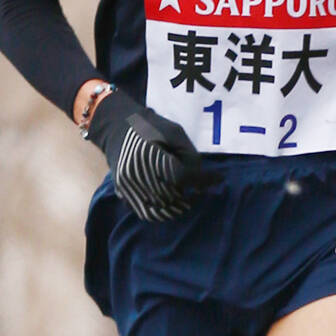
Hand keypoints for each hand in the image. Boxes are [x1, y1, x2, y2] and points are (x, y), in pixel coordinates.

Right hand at [87, 89, 209, 222]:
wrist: (117, 125)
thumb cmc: (151, 126)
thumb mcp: (175, 133)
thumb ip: (190, 158)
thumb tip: (200, 186)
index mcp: (150, 155)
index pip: (183, 177)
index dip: (203, 180)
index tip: (217, 179)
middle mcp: (136, 173)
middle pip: (171, 196)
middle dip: (188, 195)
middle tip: (198, 190)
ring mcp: (127, 185)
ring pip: (157, 210)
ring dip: (175, 207)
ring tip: (185, 198)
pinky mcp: (122, 191)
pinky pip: (144, 211)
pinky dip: (160, 211)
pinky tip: (170, 200)